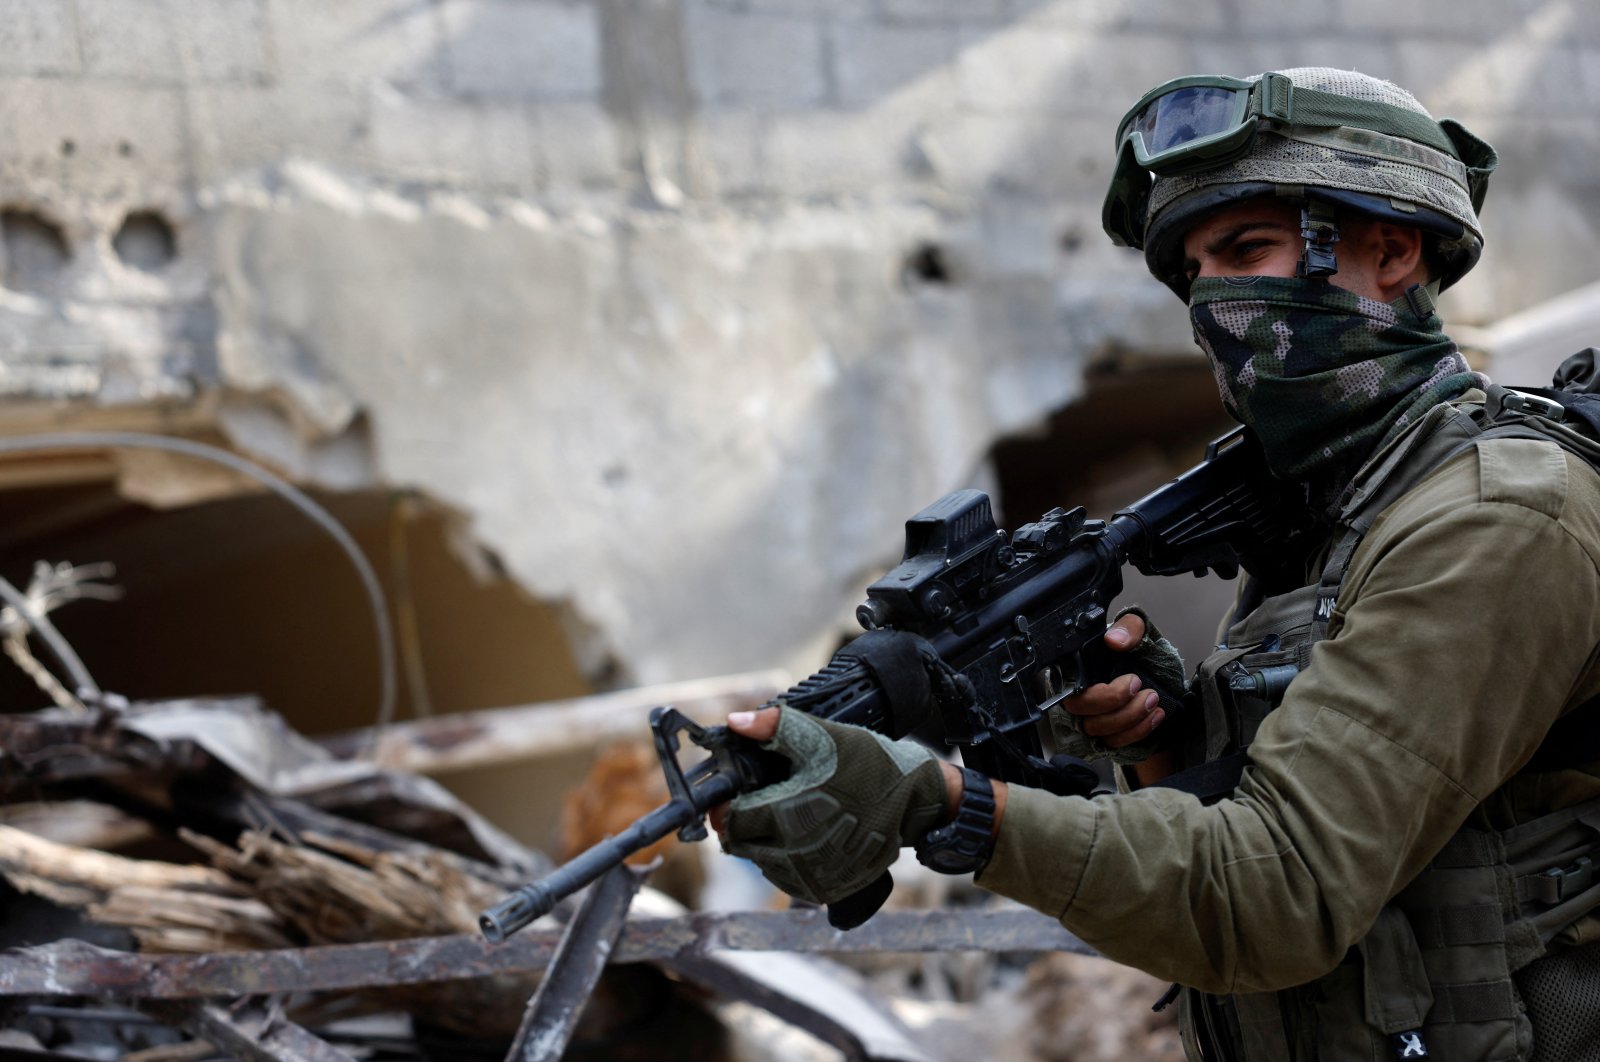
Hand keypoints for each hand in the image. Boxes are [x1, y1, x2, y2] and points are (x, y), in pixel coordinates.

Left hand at [714, 706, 947, 904]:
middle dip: (743, 825)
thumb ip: (774, 727)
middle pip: (742, 846)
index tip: (734, 796)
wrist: (914, 799)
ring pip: (763, 864)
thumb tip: (734, 722)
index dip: (727, 807)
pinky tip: (801, 837)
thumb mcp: (822, 736)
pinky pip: (788, 880)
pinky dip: (785, 862)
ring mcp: (812, 877)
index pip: (731, 822)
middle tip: (759, 804)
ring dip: (763, 844)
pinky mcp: (828, 890)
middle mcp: (796, 854)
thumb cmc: (868, 765)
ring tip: (785, 818)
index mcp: (787, 815)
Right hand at [1047, 608, 1185, 763]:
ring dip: (1131, 718)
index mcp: (1080, 669)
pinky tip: (1155, 716)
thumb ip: (1128, 628)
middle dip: (1116, 706)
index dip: (1097, 695)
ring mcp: (1091, 716)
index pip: (1070, 688)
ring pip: (1098, 730)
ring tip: (1153, 700)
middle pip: (1080, 713)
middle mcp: (1080, 695)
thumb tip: (1114, 640)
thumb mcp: (1139, 631)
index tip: (1132, 682)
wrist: (1161, 674)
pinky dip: (1138, 731)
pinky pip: (1114, 742)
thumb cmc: (1142, 651)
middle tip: (1145, 690)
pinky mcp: (1107, 734)